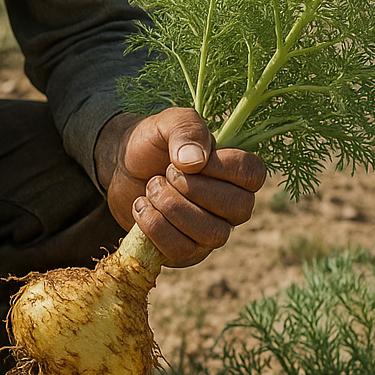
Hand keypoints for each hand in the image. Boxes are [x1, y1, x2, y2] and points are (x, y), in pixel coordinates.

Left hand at [95, 107, 265, 266]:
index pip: (253, 175)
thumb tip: (194, 162)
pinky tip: (141, 207)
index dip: (221, 168)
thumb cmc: (152, 144)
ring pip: (212, 233)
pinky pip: (183, 251)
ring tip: (150, 188)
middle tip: (164, 173)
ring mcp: (212, 231)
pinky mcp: (187, 251)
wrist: (121, 168)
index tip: (187, 160)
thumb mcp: (167, 123)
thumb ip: (186, 129)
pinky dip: (156, 227)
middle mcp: (233, 204)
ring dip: (172, 207)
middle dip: (191, 188)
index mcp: (237, 171)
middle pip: (236, 207)